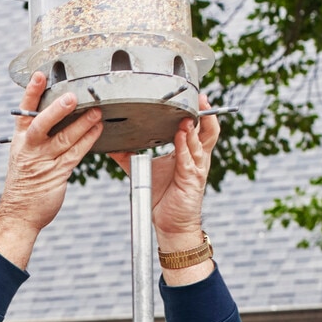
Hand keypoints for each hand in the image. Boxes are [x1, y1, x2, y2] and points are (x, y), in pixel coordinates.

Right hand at [0, 74, 103, 269]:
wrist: (19, 214)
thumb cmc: (24, 182)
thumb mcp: (23, 156)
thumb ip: (36, 137)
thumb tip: (57, 115)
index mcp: (20, 140)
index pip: (25, 112)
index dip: (32, 93)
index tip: (40, 75)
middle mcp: (29, 149)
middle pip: (42, 123)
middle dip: (57, 109)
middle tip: (72, 96)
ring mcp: (42, 162)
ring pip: (63, 139)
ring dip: (82, 123)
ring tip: (97, 110)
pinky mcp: (56, 174)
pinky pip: (74, 155)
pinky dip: (87, 141)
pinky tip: (98, 131)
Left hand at [109, 95, 219, 251]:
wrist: (170, 223)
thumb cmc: (163, 197)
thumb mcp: (145, 170)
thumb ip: (129, 156)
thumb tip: (112, 145)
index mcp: (189, 153)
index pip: (198, 128)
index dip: (200, 113)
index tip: (196, 97)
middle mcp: (196, 158)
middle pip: (208, 131)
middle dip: (206, 114)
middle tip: (200, 99)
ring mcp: (196, 169)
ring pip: (199, 143)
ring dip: (192, 129)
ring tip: (187, 116)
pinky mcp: (192, 180)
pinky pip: (189, 161)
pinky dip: (184, 148)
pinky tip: (180, 137)